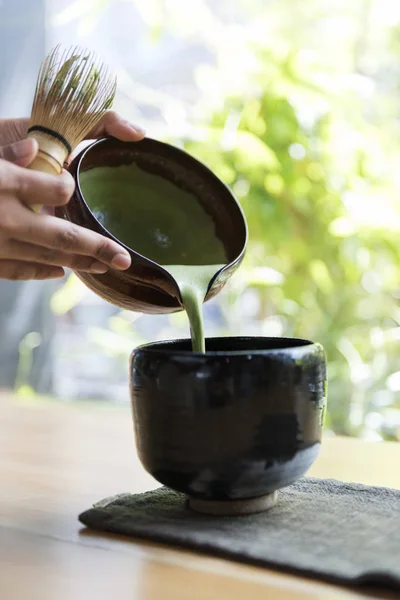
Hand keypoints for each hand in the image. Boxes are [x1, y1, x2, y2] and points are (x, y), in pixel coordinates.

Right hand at [0, 112, 144, 280]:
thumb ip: (5, 153)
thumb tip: (33, 148)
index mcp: (2, 183)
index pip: (58, 190)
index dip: (69, 190)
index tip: (71, 186)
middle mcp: (3, 218)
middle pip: (60, 235)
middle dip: (96, 248)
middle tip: (125, 260)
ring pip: (44, 257)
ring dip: (77, 263)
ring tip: (104, 267)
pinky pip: (17, 270)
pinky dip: (40, 273)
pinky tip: (59, 274)